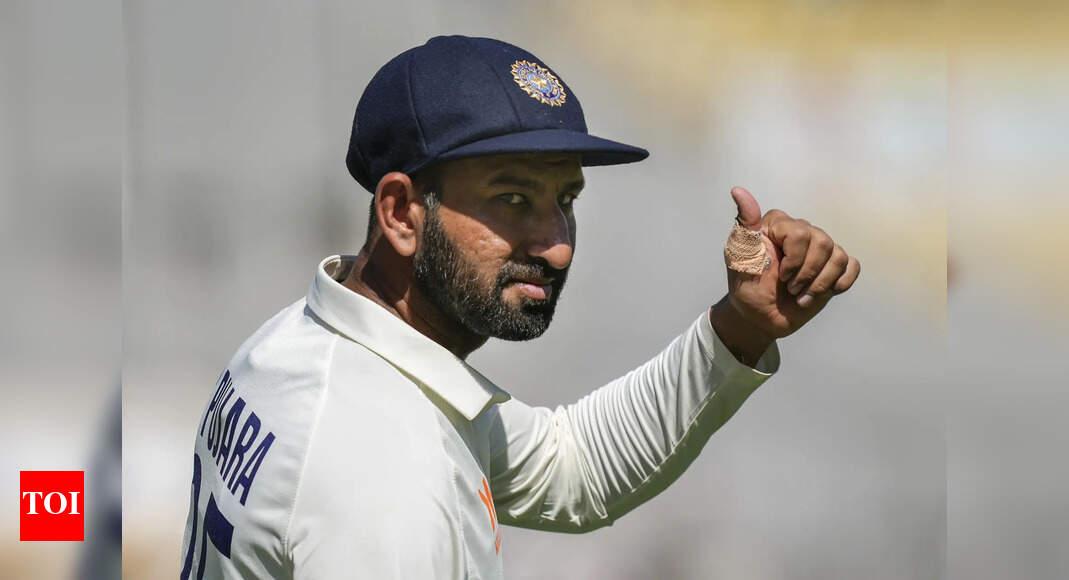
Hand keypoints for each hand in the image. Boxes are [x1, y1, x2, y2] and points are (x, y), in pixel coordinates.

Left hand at [722, 186, 860, 340]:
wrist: (759, 316)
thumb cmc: (746, 286)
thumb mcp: (740, 256)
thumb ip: (745, 225)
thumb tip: (738, 191)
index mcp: (779, 224)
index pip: (801, 233)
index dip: (795, 259)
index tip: (781, 275)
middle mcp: (802, 231)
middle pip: (823, 243)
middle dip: (807, 273)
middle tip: (790, 288)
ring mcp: (818, 249)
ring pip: (839, 256)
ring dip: (820, 284)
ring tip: (801, 295)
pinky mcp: (832, 267)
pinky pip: (852, 266)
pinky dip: (840, 283)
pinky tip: (822, 293)